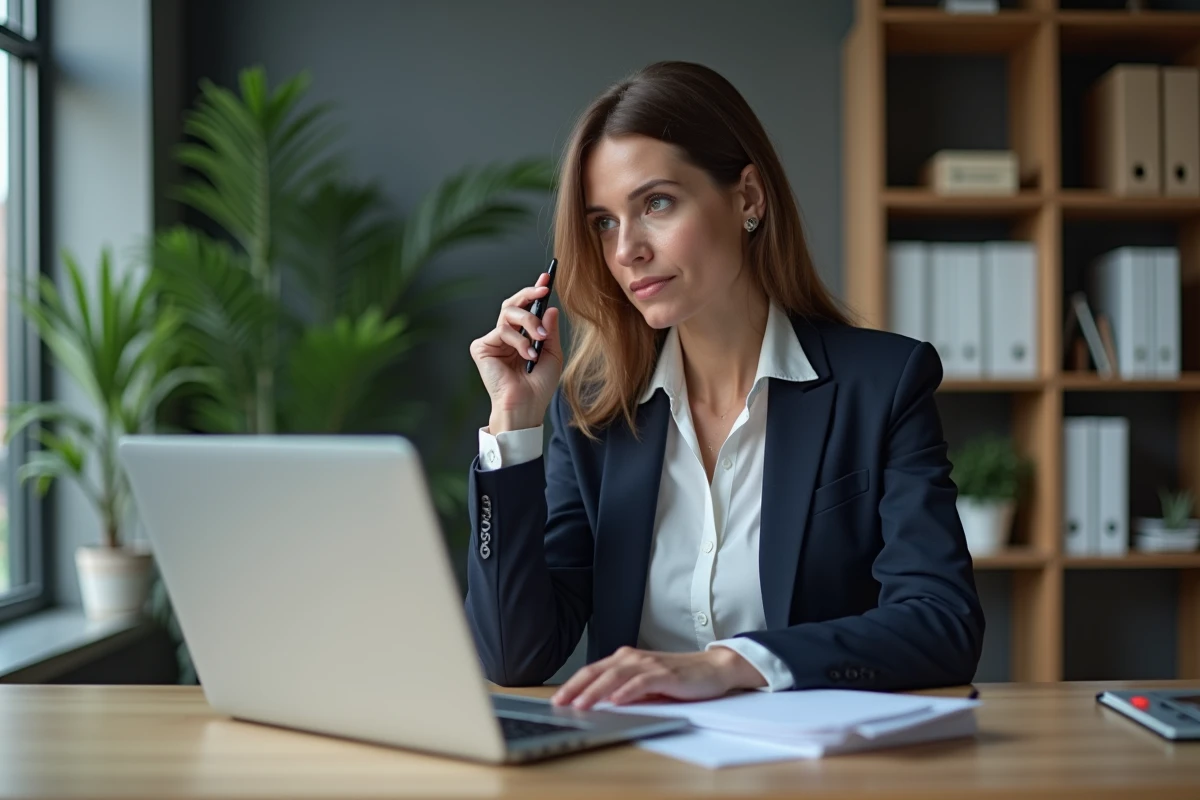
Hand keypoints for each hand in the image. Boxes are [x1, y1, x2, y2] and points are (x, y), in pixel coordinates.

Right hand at [468, 271, 563, 432]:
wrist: (525, 406)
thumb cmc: (538, 386)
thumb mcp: (551, 353)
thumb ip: (549, 330)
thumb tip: (550, 307)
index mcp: (520, 336)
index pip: (525, 308)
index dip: (534, 292)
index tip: (547, 277)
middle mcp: (504, 336)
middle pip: (513, 304)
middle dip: (530, 295)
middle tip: (544, 290)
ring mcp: (492, 341)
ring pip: (507, 314)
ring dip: (528, 323)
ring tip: (538, 341)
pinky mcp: (481, 348)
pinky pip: (501, 331)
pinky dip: (518, 341)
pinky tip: (526, 355)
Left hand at [549, 646, 766, 709]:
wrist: (712, 669)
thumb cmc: (677, 678)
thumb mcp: (644, 683)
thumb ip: (622, 689)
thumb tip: (596, 704)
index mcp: (625, 660)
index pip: (592, 671)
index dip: (572, 684)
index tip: (556, 700)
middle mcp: (633, 658)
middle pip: (598, 672)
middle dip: (576, 688)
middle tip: (559, 703)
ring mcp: (649, 665)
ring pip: (615, 676)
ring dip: (596, 691)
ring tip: (581, 705)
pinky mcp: (665, 674)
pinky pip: (641, 682)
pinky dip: (627, 691)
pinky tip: (616, 701)